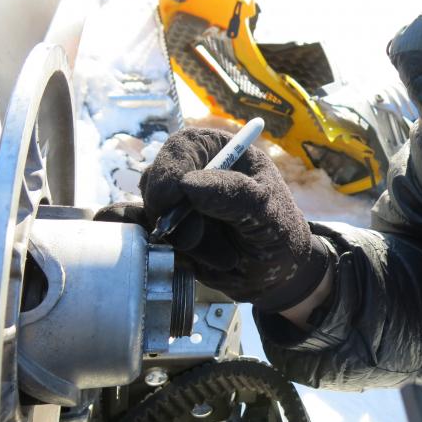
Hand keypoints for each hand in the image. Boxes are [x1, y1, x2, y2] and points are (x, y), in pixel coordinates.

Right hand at [138, 127, 329, 312]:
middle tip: (195, 239)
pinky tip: (188, 262)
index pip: (183, 147)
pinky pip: (144, 234)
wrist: (275, 274)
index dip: (170, 171)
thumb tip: (187, 183)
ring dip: (180, 241)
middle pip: (157, 179)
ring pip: (151, 212)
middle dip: (171, 214)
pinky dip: (155, 248)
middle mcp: (195, 172)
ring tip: (222, 256)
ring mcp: (178, 202)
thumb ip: (233, 195)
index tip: (170, 200)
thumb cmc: (278, 232)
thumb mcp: (266, 212)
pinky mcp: (169, 232)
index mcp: (222, 152)